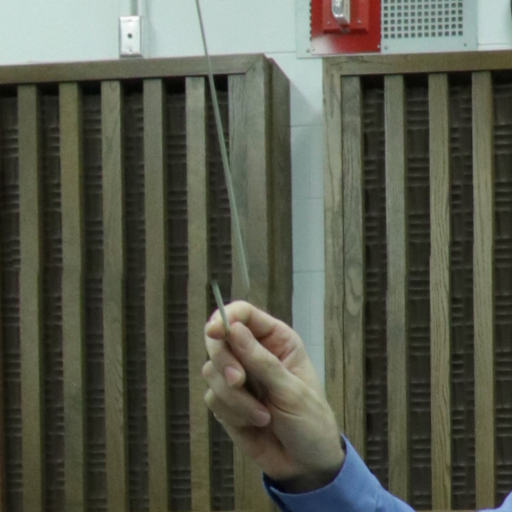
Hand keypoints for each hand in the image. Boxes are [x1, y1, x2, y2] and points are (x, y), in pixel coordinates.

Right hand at [202, 301, 343, 491]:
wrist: (305, 464)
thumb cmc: (310, 420)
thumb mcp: (290, 389)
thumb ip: (260, 360)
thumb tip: (233, 328)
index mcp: (276, 340)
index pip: (243, 314)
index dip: (226, 318)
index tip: (215, 332)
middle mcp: (253, 353)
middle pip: (219, 340)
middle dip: (225, 362)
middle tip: (239, 382)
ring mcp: (238, 378)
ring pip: (211, 371)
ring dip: (234, 397)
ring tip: (262, 415)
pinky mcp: (227, 402)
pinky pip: (212, 398)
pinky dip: (232, 412)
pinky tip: (255, 422)